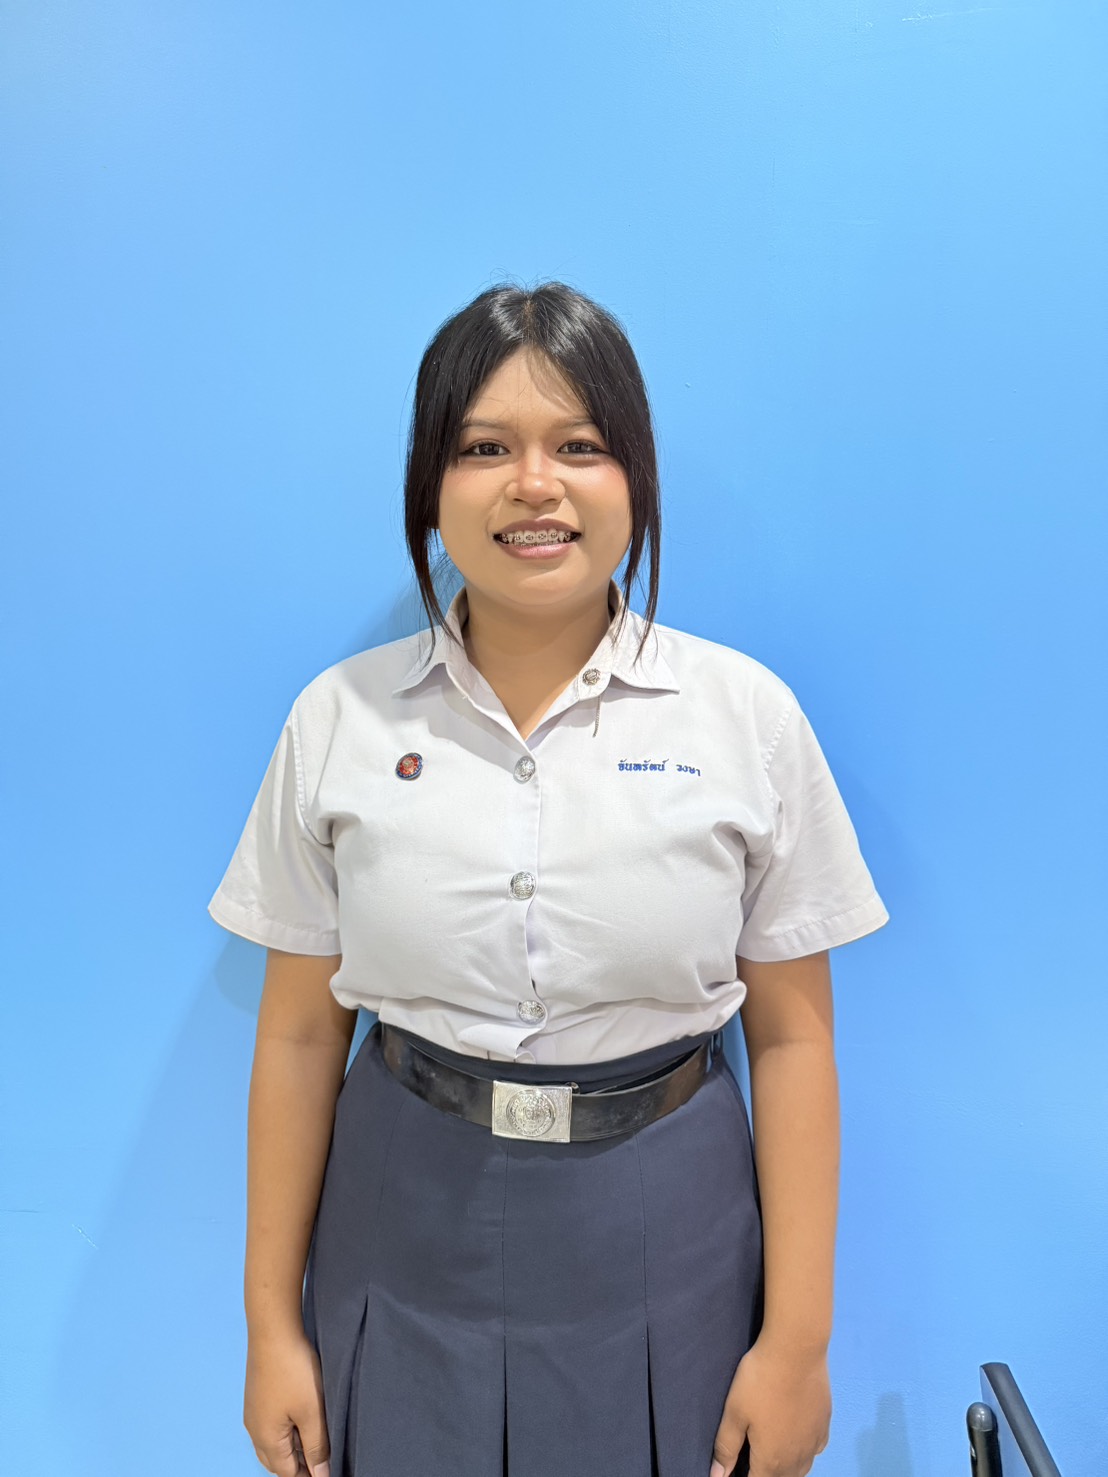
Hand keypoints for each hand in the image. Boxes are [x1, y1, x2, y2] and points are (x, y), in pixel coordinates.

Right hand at [244, 1328, 330, 1476]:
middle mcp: (255, 1430)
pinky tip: (301, 1416)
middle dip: (298, 1465)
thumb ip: (317, 1447)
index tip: (328, 1469)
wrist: (273, 1331)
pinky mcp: (256, 1397)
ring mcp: (253, 1412)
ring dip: (292, 1447)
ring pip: (272, 1443)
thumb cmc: (293, 1370)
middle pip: (277, 1462)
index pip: (287, 1473)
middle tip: (323, 1457)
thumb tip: (321, 1475)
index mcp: (267, 1440)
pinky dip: (286, 1430)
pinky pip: (269, 1425)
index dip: (309, 1474)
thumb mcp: (312, 1412)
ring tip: (315, 1437)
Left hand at [709, 1335, 830, 1476]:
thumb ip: (726, 1447)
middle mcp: (796, 1459)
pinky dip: (803, 1452)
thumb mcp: (734, 1412)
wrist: (796, 1351)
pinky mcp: (825, 1425)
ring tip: (770, 1450)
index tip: (737, 1464)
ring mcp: (814, 1443)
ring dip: (785, 1468)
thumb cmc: (760, 1381)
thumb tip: (717, 1475)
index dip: (743, 1476)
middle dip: (764, 1473)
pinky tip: (795, 1438)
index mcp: (772, 1461)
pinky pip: (814, 1451)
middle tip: (750, 1456)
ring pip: (800, 1469)